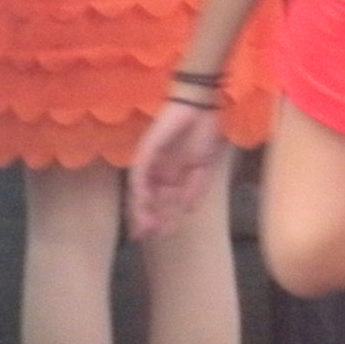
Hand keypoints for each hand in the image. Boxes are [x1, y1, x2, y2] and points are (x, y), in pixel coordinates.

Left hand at [128, 100, 226, 237]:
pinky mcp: (146, 152)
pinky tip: (144, 203)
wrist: (202, 107)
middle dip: (148, 218)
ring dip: (141, 209)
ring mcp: (150, 162)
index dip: (163, 217)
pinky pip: (139, 175)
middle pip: (149, 199)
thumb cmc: (205, 132)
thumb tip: (188, 211)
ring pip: (140, 191)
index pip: (163, 201)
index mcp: (173, 174)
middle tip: (149, 236)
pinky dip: (140, 190)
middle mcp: (158, 171)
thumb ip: (196, 188)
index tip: (165, 234)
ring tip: (145, 226)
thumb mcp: (204, 166)